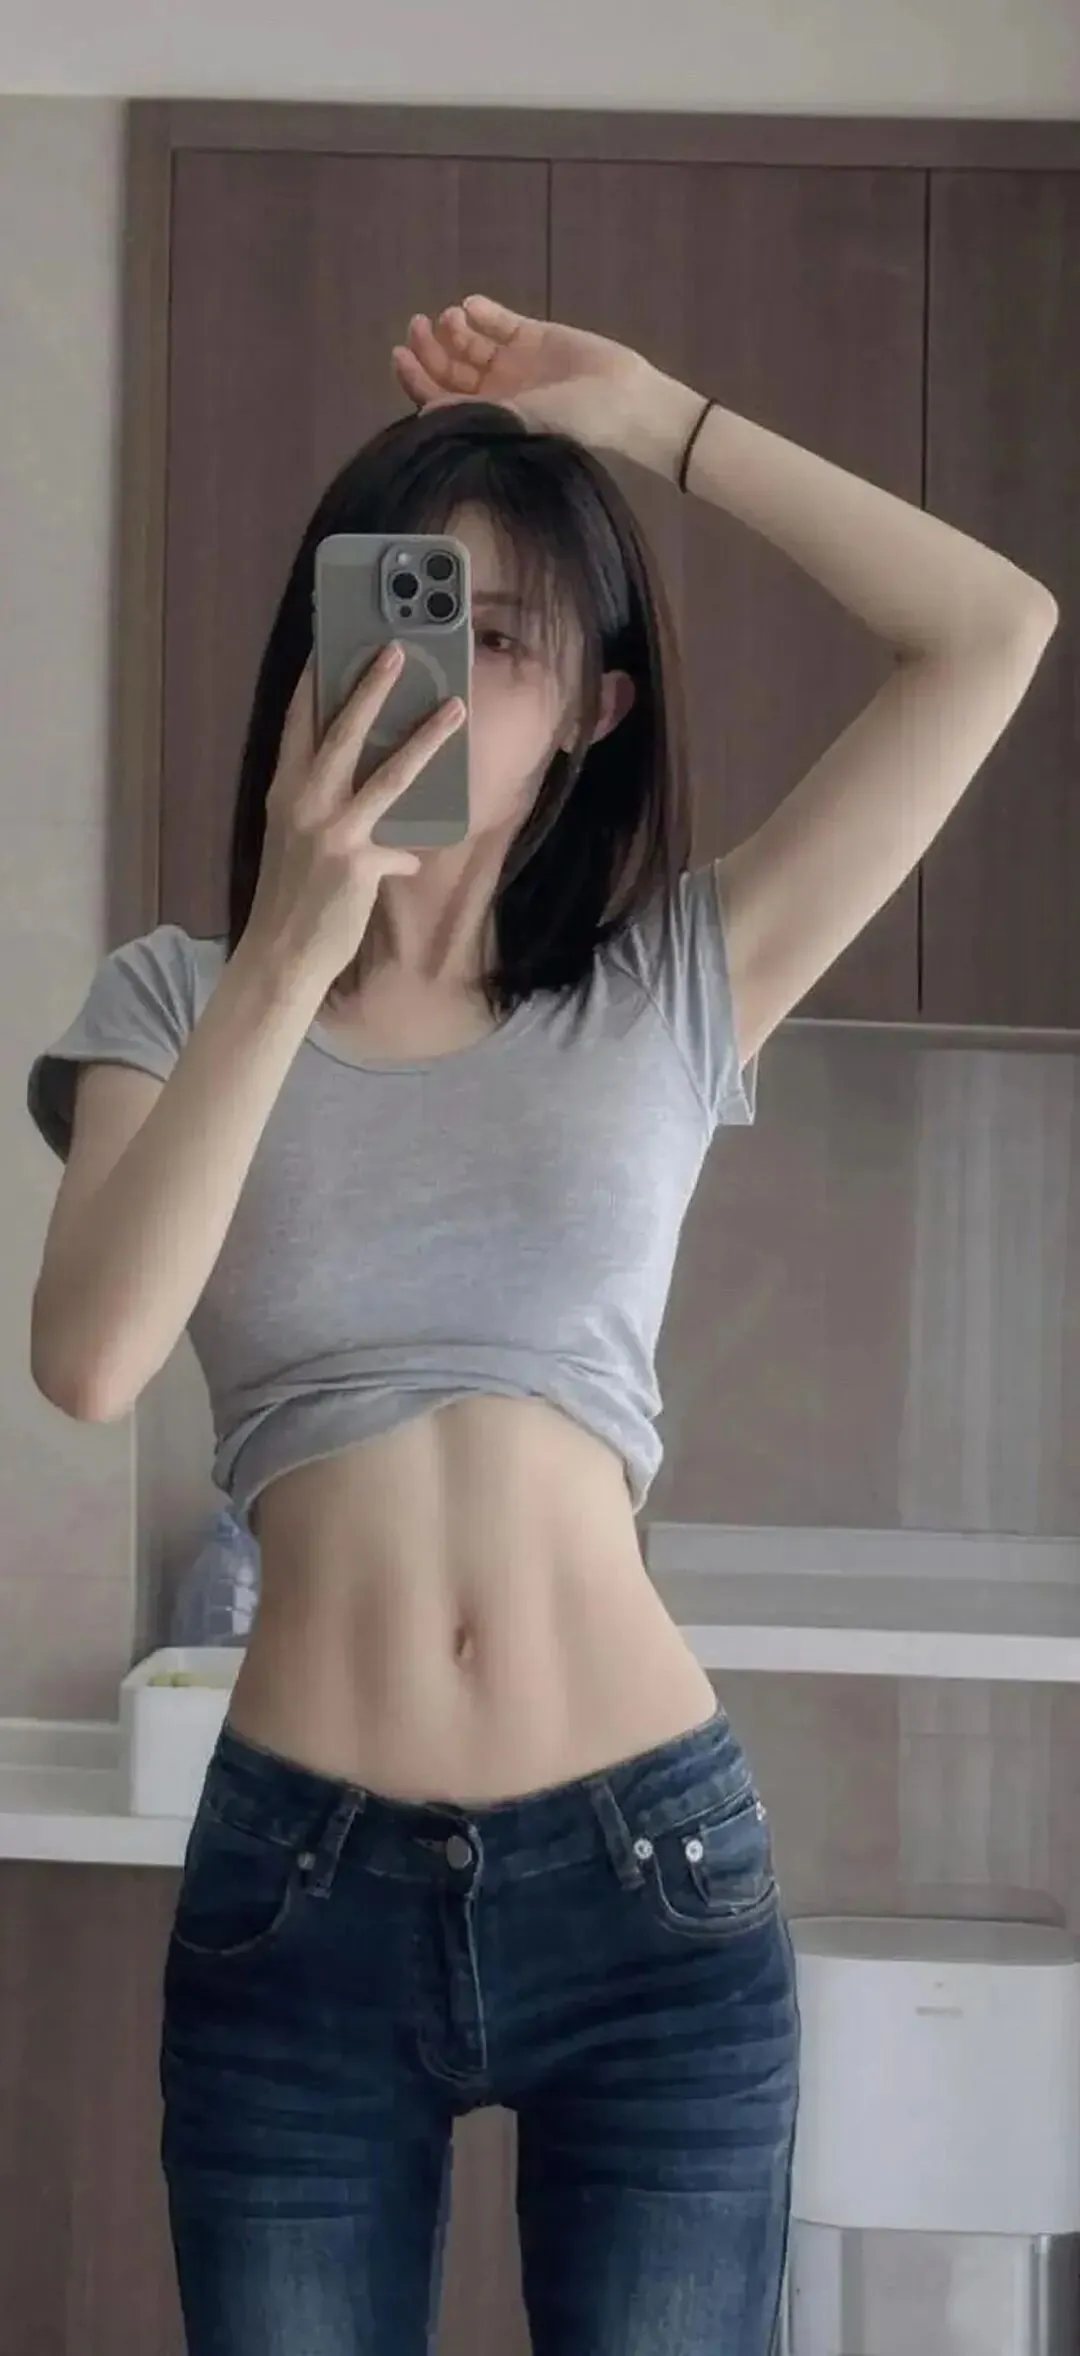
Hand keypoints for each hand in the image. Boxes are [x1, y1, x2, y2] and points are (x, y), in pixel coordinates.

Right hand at [243, 651, 464, 991]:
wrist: (281, 954)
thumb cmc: (290, 897)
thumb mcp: (296, 841)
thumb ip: (325, 810)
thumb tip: (367, 800)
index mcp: (284, 791)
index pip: (299, 724)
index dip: (313, 682)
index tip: (328, 644)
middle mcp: (303, 803)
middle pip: (344, 731)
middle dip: (372, 686)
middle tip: (398, 650)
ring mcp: (331, 831)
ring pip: (389, 773)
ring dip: (426, 737)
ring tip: (455, 707)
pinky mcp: (357, 862)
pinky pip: (399, 849)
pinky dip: (405, 858)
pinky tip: (408, 867)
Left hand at [392, 296, 702, 477]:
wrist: (621, 399)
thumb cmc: (573, 421)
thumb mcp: (518, 421)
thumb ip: (473, 413)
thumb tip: (426, 411)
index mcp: (487, 417)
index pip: (439, 398)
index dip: (416, 377)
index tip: (399, 353)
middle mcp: (494, 391)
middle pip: (448, 368)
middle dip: (429, 347)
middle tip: (418, 326)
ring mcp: (513, 362)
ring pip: (469, 342)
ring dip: (454, 328)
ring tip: (454, 318)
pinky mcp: (532, 336)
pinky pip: (499, 322)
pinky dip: (483, 312)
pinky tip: (473, 307)